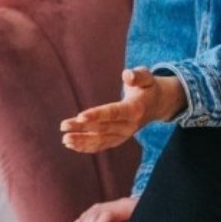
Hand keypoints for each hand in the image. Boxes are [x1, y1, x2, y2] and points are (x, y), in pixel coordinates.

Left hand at [59, 67, 185, 152]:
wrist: (157, 105)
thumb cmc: (147, 87)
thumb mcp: (147, 77)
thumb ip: (138, 75)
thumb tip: (127, 75)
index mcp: (135, 110)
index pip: (114, 113)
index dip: (97, 115)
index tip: (80, 115)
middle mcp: (130, 126)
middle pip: (104, 128)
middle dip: (82, 128)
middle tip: (63, 126)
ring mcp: (124, 135)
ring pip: (101, 141)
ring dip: (82, 141)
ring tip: (65, 139)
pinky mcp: (119, 139)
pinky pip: (102, 146)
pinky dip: (87, 147)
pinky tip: (71, 145)